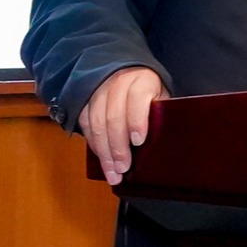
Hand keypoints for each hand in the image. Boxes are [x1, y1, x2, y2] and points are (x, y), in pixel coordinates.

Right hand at [79, 66, 167, 184]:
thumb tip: (159, 142)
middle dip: (118, 146)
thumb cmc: (150, 93)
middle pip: (114, 116)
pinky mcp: (85, 100)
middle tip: (123, 167)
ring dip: (103, 151)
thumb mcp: (161, 99)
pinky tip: (102, 159)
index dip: (137, 121)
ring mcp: (99, 90)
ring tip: (112, 172)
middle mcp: (118, 82)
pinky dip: (93, 144)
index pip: (137, 98)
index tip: (138, 141)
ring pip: (96, 123)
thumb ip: (160, 115)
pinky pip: (85, 124)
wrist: (130, 74)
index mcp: (142, 79)